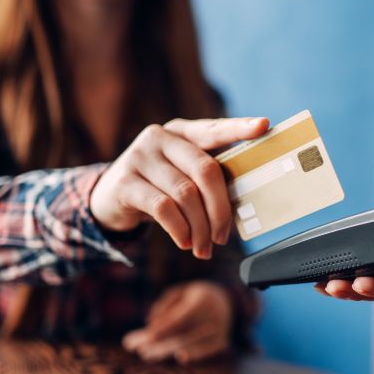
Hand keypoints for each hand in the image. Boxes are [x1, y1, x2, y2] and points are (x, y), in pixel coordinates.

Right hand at [90, 117, 268, 259]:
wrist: (108, 198)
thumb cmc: (158, 187)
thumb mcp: (180, 174)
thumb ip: (205, 177)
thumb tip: (244, 205)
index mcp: (182, 132)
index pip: (214, 129)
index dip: (239, 128)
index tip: (264, 127)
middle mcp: (160, 137)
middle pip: (205, 169)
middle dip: (220, 209)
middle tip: (224, 237)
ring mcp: (140, 156)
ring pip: (185, 193)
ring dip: (199, 227)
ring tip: (203, 247)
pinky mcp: (125, 181)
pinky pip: (163, 208)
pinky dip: (179, 229)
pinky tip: (184, 242)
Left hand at [122, 281, 232, 363]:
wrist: (227, 300)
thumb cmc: (196, 295)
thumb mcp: (181, 291)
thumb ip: (165, 305)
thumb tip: (150, 323)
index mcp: (202, 301)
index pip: (178, 319)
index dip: (161, 329)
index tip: (145, 336)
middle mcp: (213, 316)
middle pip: (181, 334)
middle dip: (158, 344)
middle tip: (137, 349)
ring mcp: (220, 331)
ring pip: (189, 344)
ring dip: (166, 351)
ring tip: (145, 354)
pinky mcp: (222, 342)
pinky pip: (205, 351)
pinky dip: (193, 354)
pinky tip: (178, 358)